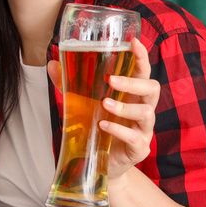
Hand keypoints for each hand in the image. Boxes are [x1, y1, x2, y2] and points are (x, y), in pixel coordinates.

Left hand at [48, 37, 159, 186]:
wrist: (99, 164)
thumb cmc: (97, 127)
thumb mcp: (82, 104)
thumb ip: (70, 84)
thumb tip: (53, 63)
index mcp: (132, 94)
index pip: (142, 71)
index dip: (141, 56)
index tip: (134, 42)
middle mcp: (142, 108)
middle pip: (152, 88)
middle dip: (133, 82)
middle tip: (111, 80)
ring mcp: (143, 129)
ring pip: (146, 112)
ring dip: (125, 106)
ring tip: (104, 104)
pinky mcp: (139, 149)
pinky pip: (136, 137)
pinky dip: (119, 130)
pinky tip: (103, 126)